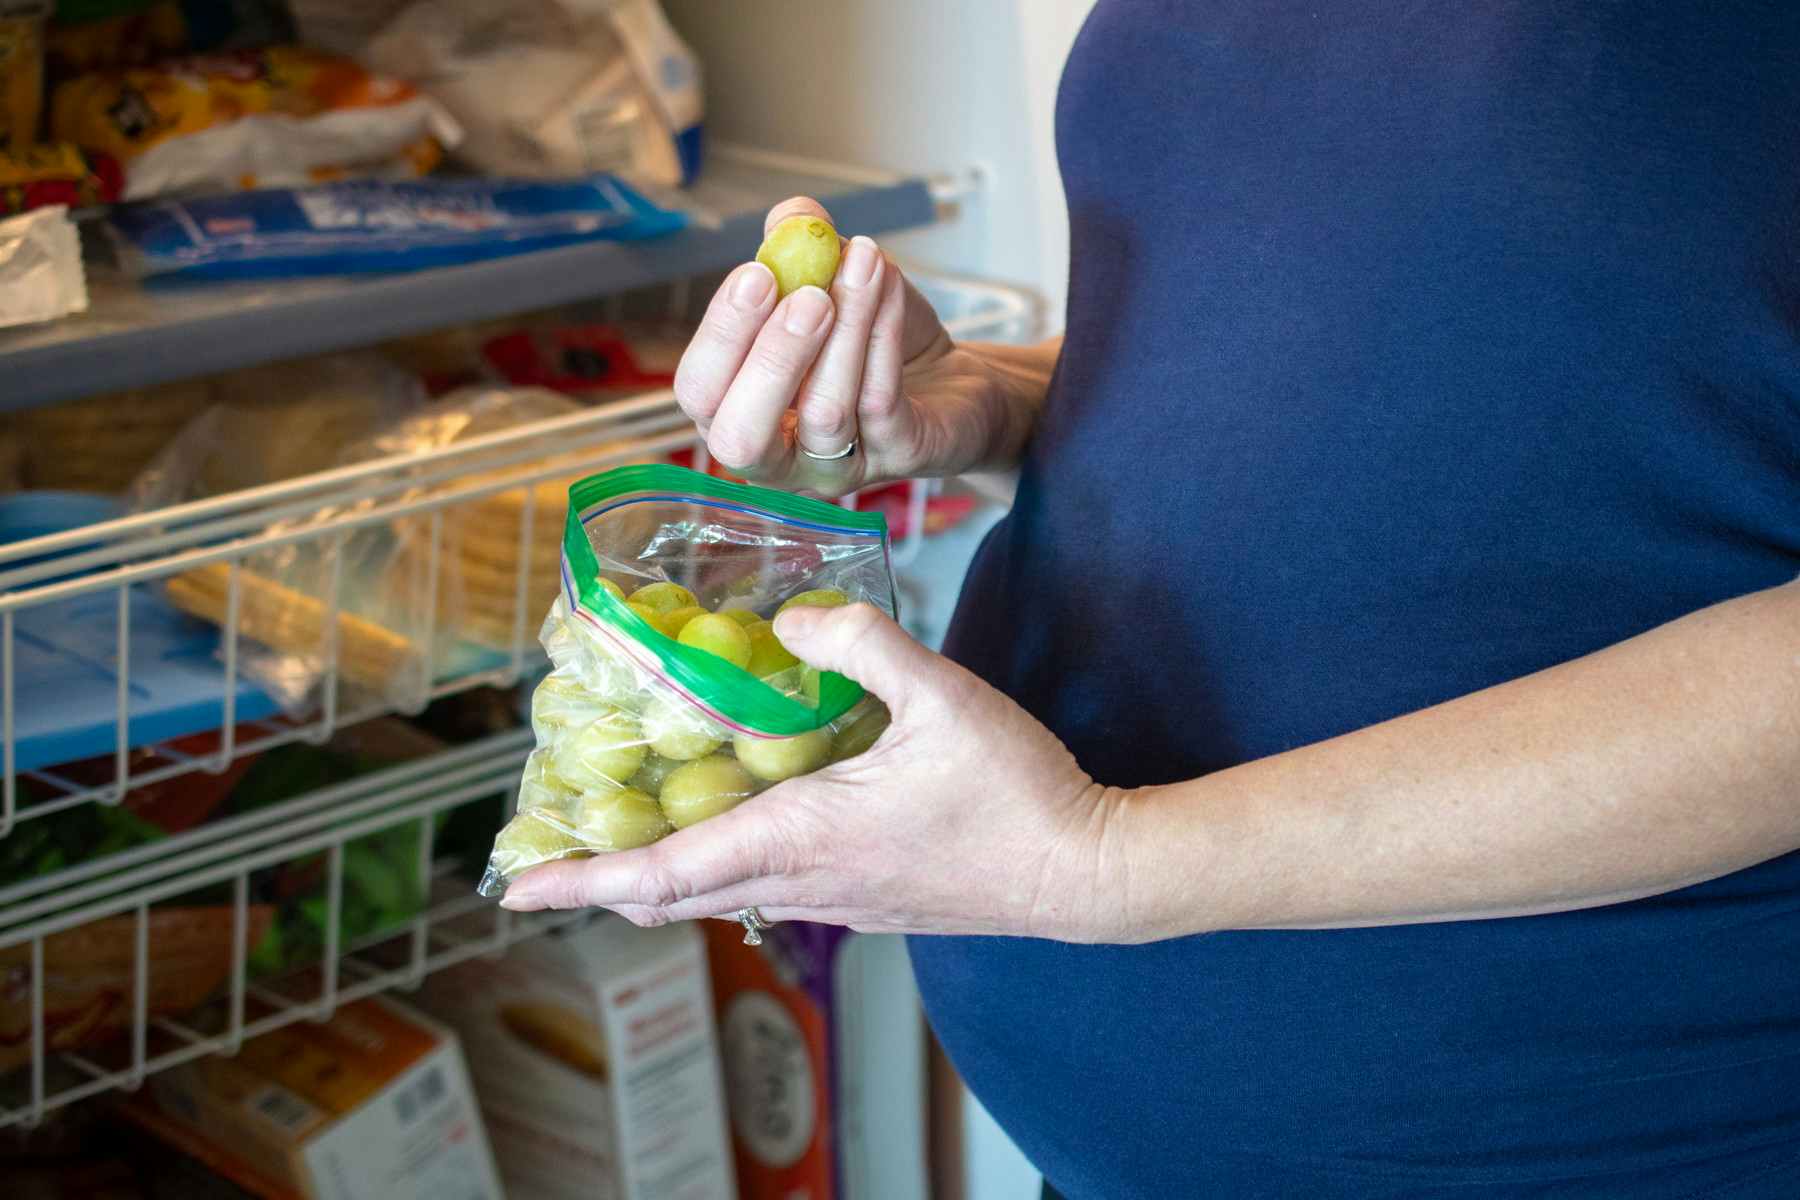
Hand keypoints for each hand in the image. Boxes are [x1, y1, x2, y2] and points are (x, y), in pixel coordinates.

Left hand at [499, 603, 1116, 941]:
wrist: (1086, 875)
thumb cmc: (1016, 794)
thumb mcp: (942, 695)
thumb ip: (860, 643)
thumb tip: (791, 619)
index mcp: (803, 838)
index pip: (666, 873)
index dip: (582, 881)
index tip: (514, 884)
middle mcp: (805, 882)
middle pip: (676, 897)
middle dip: (604, 881)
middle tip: (551, 852)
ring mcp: (837, 902)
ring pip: (721, 898)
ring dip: (662, 875)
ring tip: (622, 836)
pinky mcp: (867, 903)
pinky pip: (768, 892)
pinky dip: (721, 869)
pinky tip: (736, 827)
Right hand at [673, 196, 1032, 495]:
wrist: (952, 382)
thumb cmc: (875, 343)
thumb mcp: (833, 287)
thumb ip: (801, 252)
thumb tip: (790, 217)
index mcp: (738, 411)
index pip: (701, 392)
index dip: (720, 336)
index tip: (756, 274)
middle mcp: (778, 457)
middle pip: (742, 436)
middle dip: (770, 360)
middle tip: (807, 295)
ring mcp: (837, 467)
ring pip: (824, 412)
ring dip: (845, 329)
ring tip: (865, 263)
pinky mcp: (897, 458)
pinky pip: (880, 403)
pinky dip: (882, 335)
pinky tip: (890, 286)